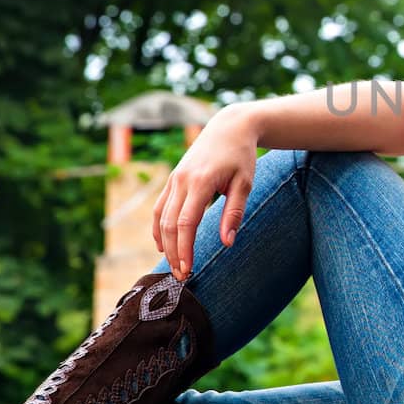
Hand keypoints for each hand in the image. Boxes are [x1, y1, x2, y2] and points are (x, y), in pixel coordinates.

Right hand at [150, 104, 259, 280]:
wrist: (229, 127)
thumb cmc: (241, 156)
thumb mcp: (245, 183)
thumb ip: (234, 212)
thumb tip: (227, 243)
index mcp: (201, 181)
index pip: (186, 222)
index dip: (185, 248)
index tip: (189, 269)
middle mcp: (182, 180)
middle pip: (168, 224)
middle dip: (174, 252)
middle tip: (182, 276)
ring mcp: (174, 179)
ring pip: (159, 217)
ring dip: (164, 244)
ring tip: (174, 265)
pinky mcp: (172, 180)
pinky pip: (159, 207)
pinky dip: (158, 227)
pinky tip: (163, 245)